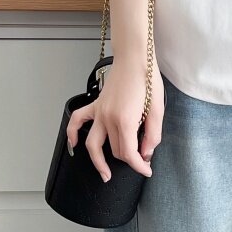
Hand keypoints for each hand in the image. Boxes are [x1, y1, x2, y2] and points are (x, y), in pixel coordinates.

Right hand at [66, 59, 164, 182]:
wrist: (135, 58)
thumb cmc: (147, 79)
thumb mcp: (158, 109)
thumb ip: (152, 134)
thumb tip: (146, 153)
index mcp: (126, 120)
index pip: (129, 154)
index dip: (139, 166)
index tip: (146, 170)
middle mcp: (108, 118)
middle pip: (116, 151)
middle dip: (128, 160)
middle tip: (141, 160)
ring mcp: (99, 112)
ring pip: (94, 145)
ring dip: (98, 162)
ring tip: (105, 173)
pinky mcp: (96, 104)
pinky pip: (77, 121)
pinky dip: (73, 135)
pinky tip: (75, 145)